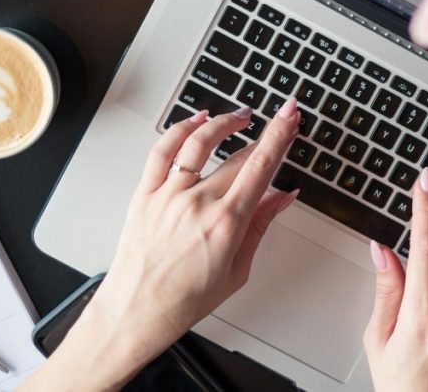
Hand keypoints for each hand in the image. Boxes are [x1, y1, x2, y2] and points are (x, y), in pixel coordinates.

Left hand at [22, 99, 299, 390]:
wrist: (137, 311)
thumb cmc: (185, 299)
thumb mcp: (237, 269)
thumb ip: (260, 225)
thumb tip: (282, 197)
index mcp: (226, 223)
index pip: (261, 166)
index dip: (280, 135)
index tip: (290, 115)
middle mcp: (198, 203)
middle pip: (238, 156)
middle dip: (264, 135)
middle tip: (277, 123)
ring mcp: (169, 195)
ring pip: (200, 142)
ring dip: (224, 122)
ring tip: (240, 117)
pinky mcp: (146, 194)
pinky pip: (163, 150)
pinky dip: (181, 128)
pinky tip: (196, 120)